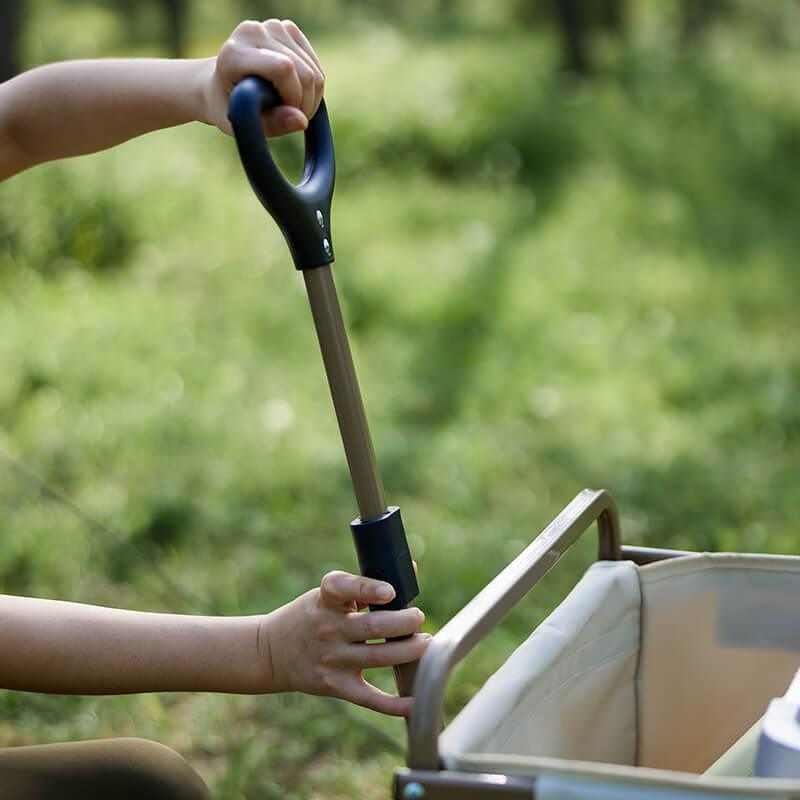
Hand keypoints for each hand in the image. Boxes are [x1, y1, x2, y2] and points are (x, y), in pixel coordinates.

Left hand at [202, 18, 324, 136]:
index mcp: (235, 54)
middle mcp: (253, 32)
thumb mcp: (245, 124)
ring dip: (311, 98)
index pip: (283, 68)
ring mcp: (273, 27)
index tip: (286, 114)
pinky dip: (314, 87)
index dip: (294, 96)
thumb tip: (302, 121)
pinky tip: (298, 93)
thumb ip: (273, 124)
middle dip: (305, 102)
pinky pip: (317, 66)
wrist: (223, 82)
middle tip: (292, 117)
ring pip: (314, 71)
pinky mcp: (288, 29)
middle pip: (304, 72)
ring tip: (292, 108)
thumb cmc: (230, 106)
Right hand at [259, 571, 429, 715]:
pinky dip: (394, 703)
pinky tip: (415, 701)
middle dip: (405, 622)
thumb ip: (364, 586)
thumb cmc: (312, 615)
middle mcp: (328, 629)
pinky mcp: (336, 686)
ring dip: (409, 651)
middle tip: (418, 617)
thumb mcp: (327, 594)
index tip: (390, 591)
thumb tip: (409, 571)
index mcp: (325, 600)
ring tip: (426, 642)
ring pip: (378, 657)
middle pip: (373, 627)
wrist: (270, 652)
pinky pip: (369, 698)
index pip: (342, 588)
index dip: (368, 589)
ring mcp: (332, 660)